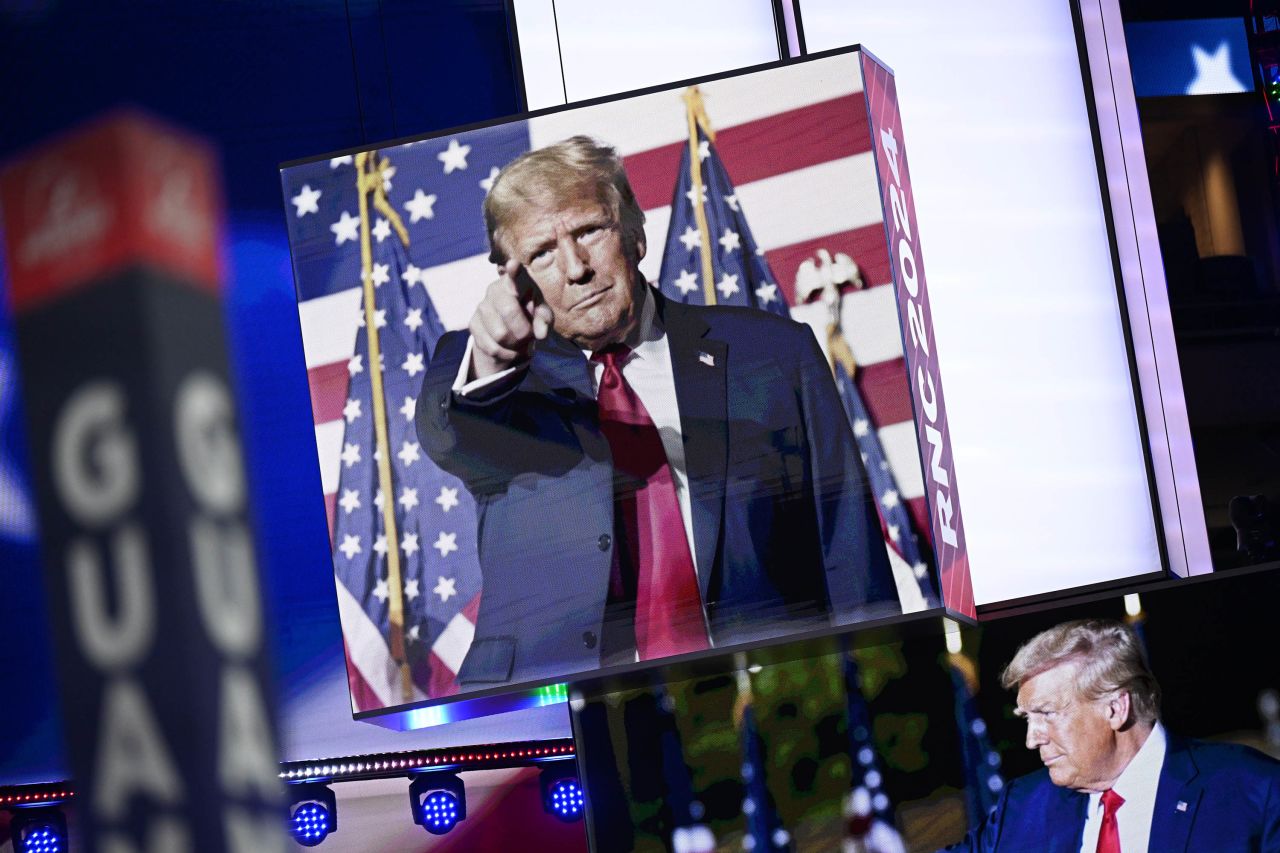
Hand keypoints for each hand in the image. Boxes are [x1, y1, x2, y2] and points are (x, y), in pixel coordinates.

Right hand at [468, 259, 554, 378]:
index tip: (513, 264)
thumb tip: (541, 332)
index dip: (514, 272)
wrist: (510, 333)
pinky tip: (508, 347)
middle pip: (509, 312)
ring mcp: (482, 306)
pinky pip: (491, 347)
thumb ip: (544, 320)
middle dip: (523, 330)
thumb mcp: (543, 317)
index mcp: (517, 283)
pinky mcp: (473, 324)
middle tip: (529, 335)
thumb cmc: (531, 317)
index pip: (516, 276)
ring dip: (514, 344)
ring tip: (519, 341)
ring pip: (500, 334)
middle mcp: (496, 289)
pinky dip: (505, 353)